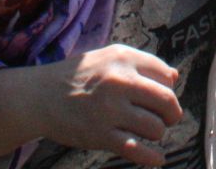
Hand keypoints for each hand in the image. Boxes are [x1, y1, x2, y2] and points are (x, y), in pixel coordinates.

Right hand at [0, 44, 183, 167]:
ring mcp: (110, 110)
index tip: (162, 98)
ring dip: (157, 134)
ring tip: (147, 132)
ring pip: (155, 128)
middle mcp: (119, 81)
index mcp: (123, 58)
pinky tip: (157, 158)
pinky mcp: (101, 135)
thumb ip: (142, 64)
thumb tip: (175, 77)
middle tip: (166, 119)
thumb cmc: (79, 76)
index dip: (169, 88)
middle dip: (172, 114)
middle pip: (167, 101)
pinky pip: (137, 150)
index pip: (165, 74)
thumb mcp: (109, 57)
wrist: (41, 96)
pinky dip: (152, 157)